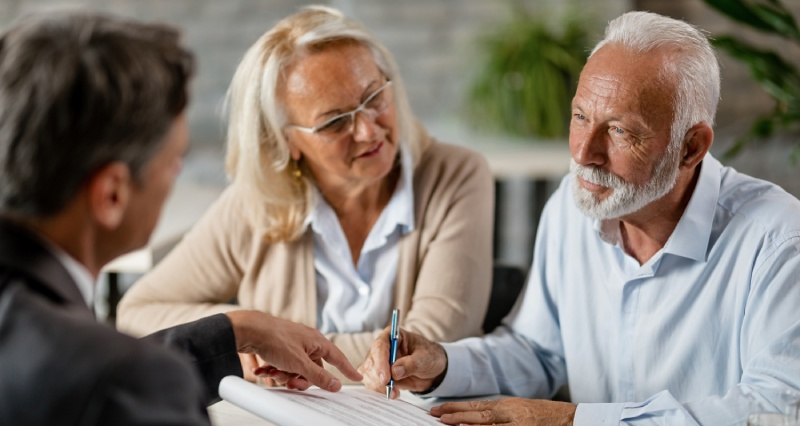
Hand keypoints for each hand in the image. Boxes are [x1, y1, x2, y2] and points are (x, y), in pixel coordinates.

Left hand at [226, 311, 361, 391]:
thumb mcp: (299, 363)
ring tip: (272, 372)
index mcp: (316, 341)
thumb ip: (318, 376)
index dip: (347, 369)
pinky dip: (273, 370)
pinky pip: (282, 365)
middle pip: (313, 369)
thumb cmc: (274, 339)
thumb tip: (336, 384)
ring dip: (284, 375)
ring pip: (295, 369)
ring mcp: (292, 345)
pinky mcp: (279, 348)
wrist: (248, 330)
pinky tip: (263, 370)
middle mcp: (306, 342)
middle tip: (291, 382)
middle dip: (300, 378)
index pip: (337, 358)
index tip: (357, 377)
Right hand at [358, 327, 447, 397]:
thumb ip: (411, 364)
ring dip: (378, 386)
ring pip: (368, 373)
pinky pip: (371, 382)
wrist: (431, 370)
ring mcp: (378, 361)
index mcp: (393, 335)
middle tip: (390, 388)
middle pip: (371, 361)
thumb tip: (394, 371)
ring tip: (394, 392)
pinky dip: (379, 390)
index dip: (381, 362)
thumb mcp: (425, 358)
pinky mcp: (378, 374)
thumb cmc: (429, 357)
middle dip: (378, 378)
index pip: (380, 346)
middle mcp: (382, 347)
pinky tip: (393, 393)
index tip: (386, 378)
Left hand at [430, 398, 575, 424]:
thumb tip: (473, 417)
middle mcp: (512, 413)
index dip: (456, 408)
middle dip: (456, 415)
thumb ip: (499, 414)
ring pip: (489, 424)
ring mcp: (519, 425)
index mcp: (509, 406)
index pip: (477, 406)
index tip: (438, 411)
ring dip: (468, 425)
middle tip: (436, 416)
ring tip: (448, 424)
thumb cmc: (546, 416)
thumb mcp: (520, 410)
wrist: (573, 419)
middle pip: (480, 413)